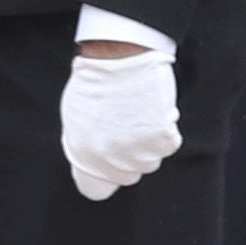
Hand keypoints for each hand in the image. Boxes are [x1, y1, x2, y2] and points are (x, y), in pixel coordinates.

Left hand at [58, 31, 180, 201]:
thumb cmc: (97, 78)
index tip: (114, 159)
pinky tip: (153, 107)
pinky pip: (169, 143)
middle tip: (130, 126)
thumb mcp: (76, 115)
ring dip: (149, 142)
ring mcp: (135, 151)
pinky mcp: (160, 139)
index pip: (99, 188)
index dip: (109, 172)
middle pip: (130, 175)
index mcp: (82, 153)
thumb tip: (97, 156)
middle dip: (131, 155)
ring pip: (151, 160)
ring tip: (140, 112)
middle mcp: (107, 158)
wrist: (118, 56)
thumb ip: (87, 143)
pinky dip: (166, 128)